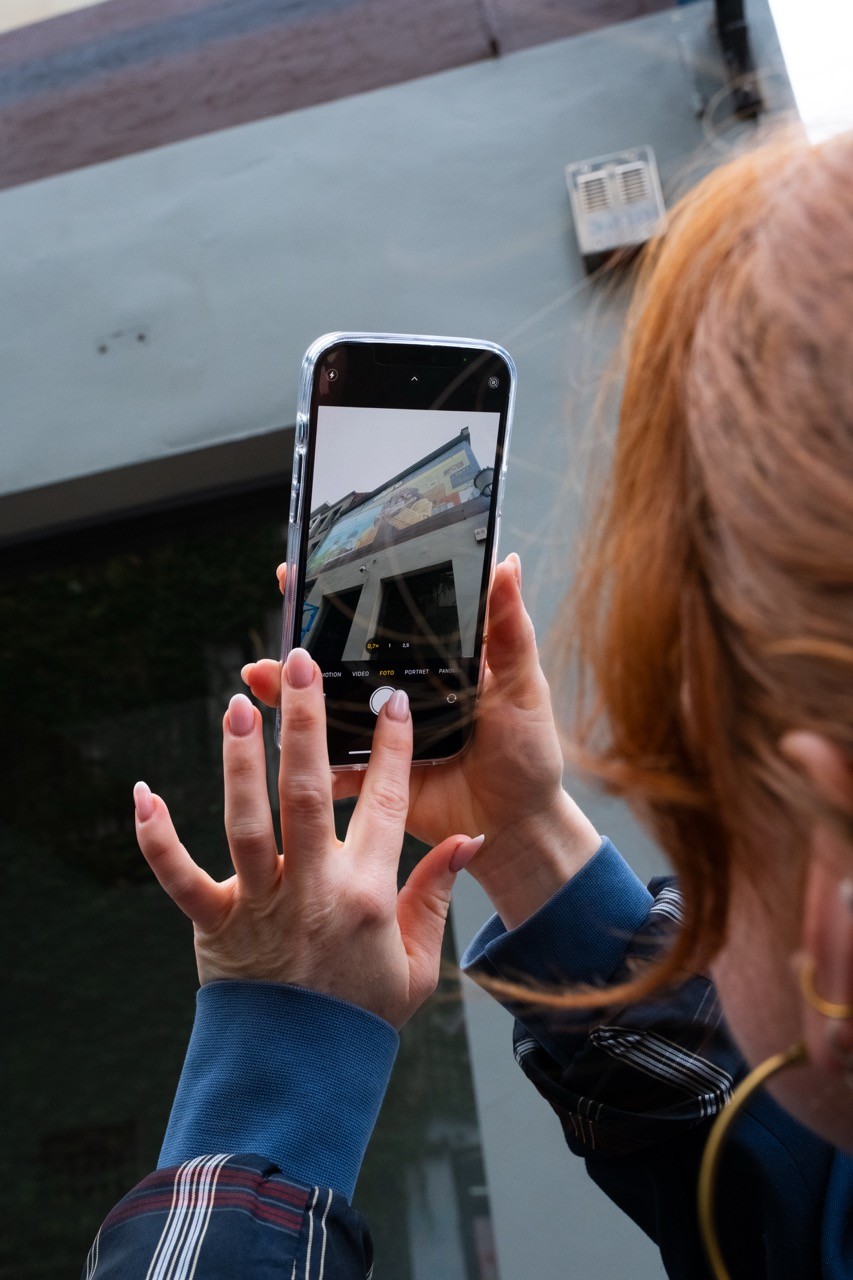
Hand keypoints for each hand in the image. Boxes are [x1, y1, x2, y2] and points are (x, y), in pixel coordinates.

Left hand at [134, 649, 481, 1028]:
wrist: (299, 1076)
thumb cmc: (360, 1015)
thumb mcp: (417, 962)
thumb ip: (437, 893)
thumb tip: (468, 839)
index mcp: (367, 893)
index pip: (385, 802)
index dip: (390, 746)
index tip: (390, 699)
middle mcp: (312, 890)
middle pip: (307, 792)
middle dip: (305, 723)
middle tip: (299, 665)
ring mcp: (258, 906)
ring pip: (246, 822)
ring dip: (240, 761)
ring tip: (239, 707)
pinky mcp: (213, 925)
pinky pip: (178, 877)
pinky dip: (156, 837)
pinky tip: (143, 792)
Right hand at [244, 557, 599, 927]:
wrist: (520, 825)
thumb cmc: (528, 753)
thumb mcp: (522, 686)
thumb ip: (510, 630)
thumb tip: (507, 564)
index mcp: (431, 665)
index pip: (382, 620)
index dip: (349, 593)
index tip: (313, 565)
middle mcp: (398, 695)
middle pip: (342, 660)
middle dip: (303, 635)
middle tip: (280, 607)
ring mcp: (380, 736)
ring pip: (325, 710)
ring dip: (289, 693)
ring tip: (262, 673)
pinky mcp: (372, 778)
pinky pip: (332, 768)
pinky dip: (305, 759)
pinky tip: (275, 744)